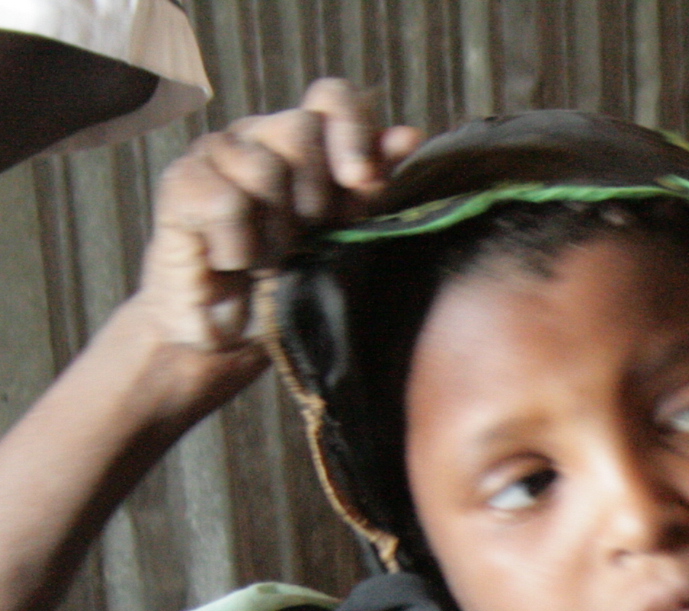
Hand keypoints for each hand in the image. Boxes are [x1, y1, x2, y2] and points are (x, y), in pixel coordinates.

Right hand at [134, 79, 422, 356]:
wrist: (234, 334)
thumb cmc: (293, 280)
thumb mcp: (348, 233)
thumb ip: (374, 184)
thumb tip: (409, 136)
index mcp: (305, 142)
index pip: (333, 97)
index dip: (353, 130)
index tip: (362, 182)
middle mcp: (259, 136)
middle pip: (301, 127)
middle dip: (315, 196)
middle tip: (303, 238)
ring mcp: (214, 154)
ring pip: (263, 167)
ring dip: (276, 230)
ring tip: (268, 256)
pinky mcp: (179, 183)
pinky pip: (224, 200)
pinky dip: (239, 245)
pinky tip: (234, 261)